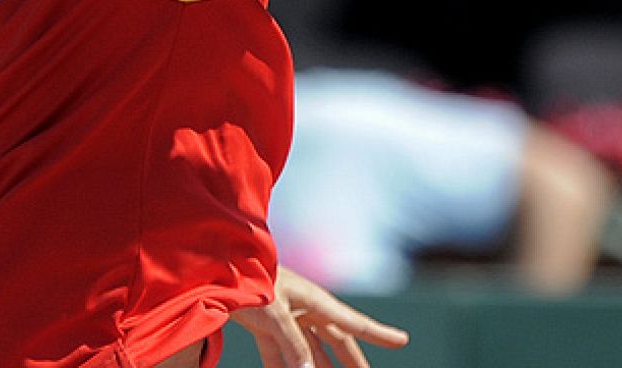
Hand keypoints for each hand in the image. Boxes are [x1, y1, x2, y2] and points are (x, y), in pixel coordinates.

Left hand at [230, 266, 409, 367]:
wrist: (219, 265)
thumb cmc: (250, 281)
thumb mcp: (273, 312)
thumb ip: (292, 344)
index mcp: (316, 301)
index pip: (355, 323)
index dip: (380, 334)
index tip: (403, 341)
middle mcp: (308, 310)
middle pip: (338, 341)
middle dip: (352, 361)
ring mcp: (289, 318)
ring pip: (311, 350)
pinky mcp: (268, 326)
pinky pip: (283, 352)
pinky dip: (286, 367)